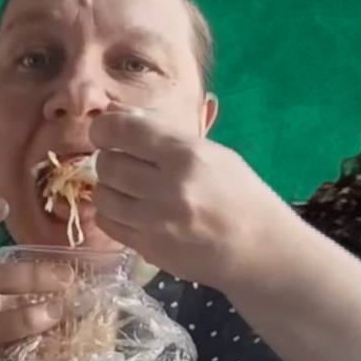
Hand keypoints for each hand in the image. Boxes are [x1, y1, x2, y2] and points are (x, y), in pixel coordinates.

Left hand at [88, 111, 269, 287]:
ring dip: (108, 187)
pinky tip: (128, 210)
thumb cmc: (237, 193)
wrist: (257, 248)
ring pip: (103, 195)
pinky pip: (108, 223)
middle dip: (108, 159)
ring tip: (126, 188)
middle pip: (108, 165)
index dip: (105, 128)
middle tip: (122, 162)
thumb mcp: (209, 152)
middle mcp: (168, 188)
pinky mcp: (149, 248)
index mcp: (187, 156)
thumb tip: (114, 111)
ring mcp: (156, 222)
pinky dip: (111, 213)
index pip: (126, 131)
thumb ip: (160, 132)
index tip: (104, 132)